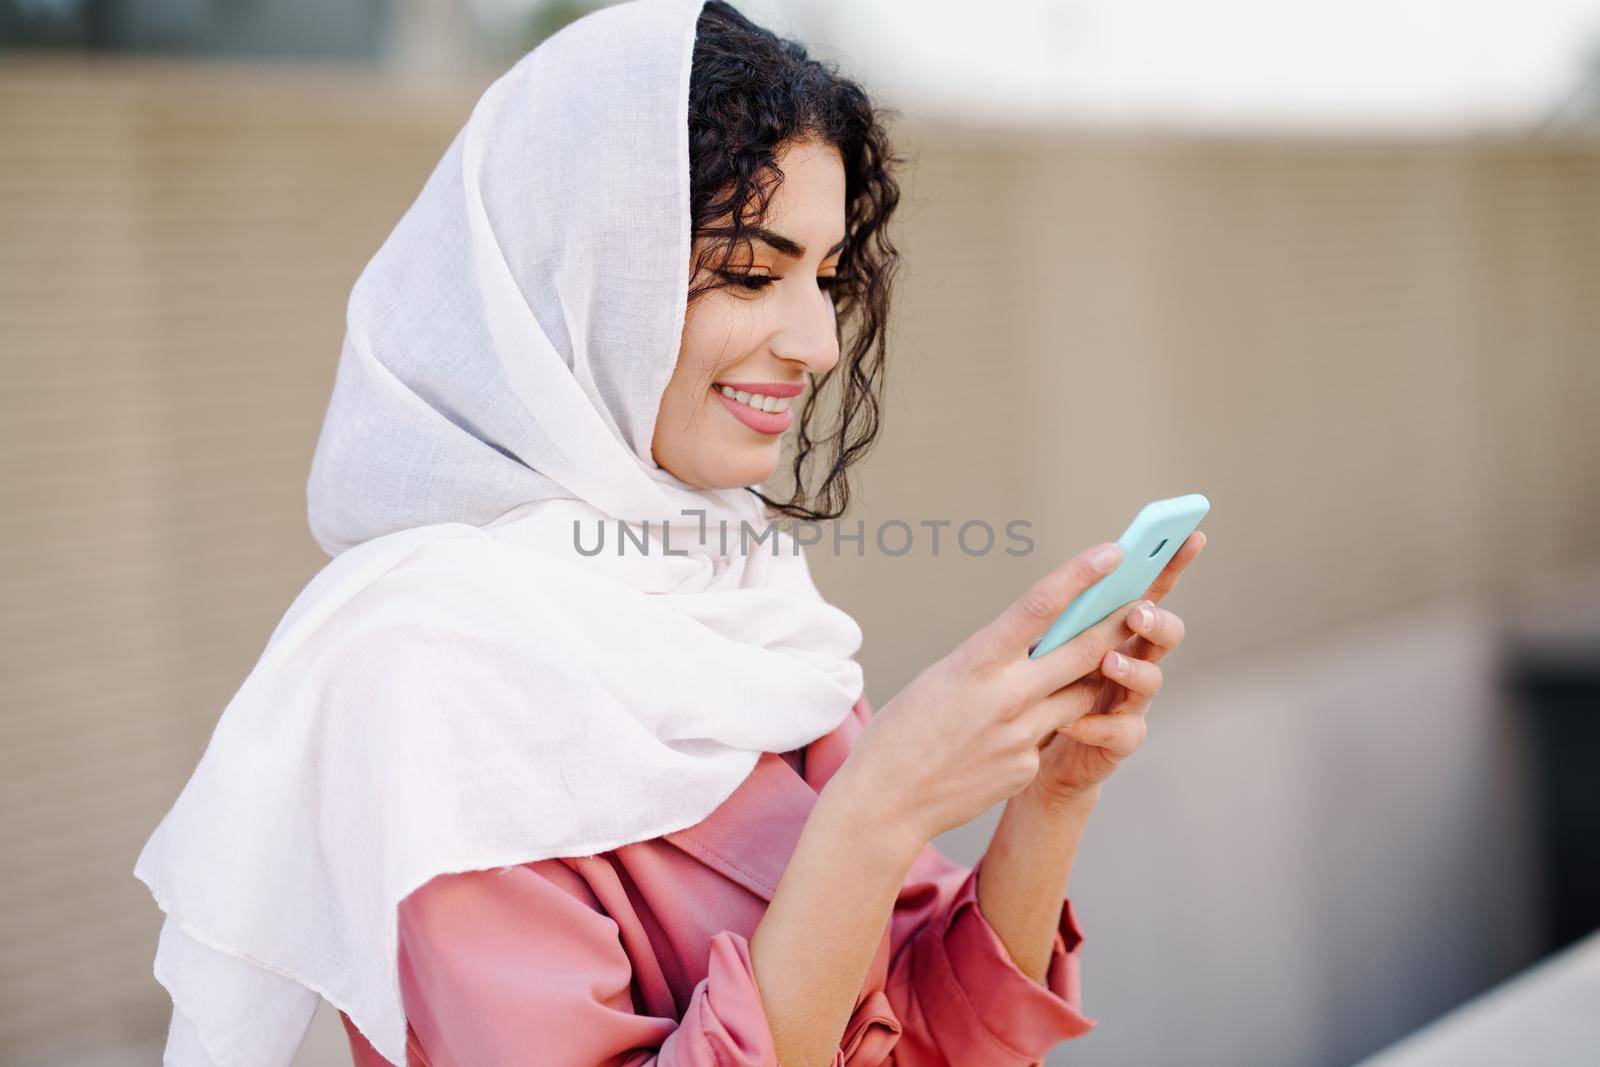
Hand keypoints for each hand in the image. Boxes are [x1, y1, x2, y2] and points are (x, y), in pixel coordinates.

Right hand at [837, 539, 1153, 848]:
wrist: (886, 800)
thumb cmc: (904, 730)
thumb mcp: (943, 677)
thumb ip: (991, 659)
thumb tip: (1033, 646)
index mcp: (977, 662)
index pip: (1039, 606)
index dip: (1080, 575)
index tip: (1111, 553)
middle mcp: (1006, 696)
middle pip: (1084, 651)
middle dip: (1113, 626)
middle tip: (1134, 607)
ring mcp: (1022, 735)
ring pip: (1082, 695)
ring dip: (1089, 678)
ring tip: (1084, 667)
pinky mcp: (1027, 767)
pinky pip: (1053, 735)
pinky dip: (1046, 725)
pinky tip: (1011, 733)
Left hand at [1025, 531, 1205, 805]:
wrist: (1029, 753)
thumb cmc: (1038, 689)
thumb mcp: (1047, 644)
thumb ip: (1066, 617)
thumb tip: (1074, 576)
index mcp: (1118, 630)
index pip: (1151, 591)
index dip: (1174, 564)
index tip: (1193, 535)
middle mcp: (1133, 661)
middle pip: (1165, 633)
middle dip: (1156, 620)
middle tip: (1136, 613)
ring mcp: (1130, 701)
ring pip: (1152, 680)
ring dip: (1132, 667)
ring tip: (1107, 661)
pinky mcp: (1118, 740)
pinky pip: (1122, 732)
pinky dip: (1096, 724)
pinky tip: (1070, 720)